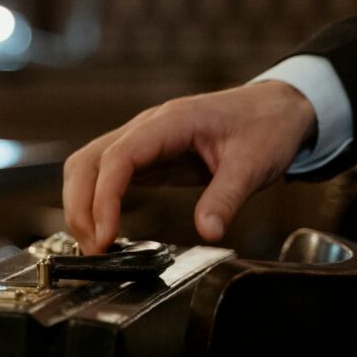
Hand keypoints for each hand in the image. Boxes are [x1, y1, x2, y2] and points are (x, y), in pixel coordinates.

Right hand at [62, 81, 316, 253]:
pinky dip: (95, 202)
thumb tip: (207, 232)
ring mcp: (142, 141)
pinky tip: (104, 229)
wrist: (276, 108)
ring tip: (93, 244)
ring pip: (88, 167)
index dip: (103, 198)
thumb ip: (226, 198)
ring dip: (81, 205)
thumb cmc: (264, 126)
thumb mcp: (253, 164)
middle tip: (93, 249)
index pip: (118, 158)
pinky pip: (105, 175)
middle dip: (80, 206)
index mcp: (169, 122)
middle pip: (88, 161)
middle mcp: (146, 128)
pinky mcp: (145, 157)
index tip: (105, 235)